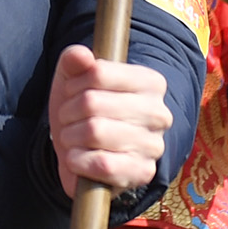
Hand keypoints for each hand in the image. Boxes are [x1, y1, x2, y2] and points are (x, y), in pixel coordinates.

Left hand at [48, 43, 173, 191]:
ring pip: (94, 132)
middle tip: (68, 120)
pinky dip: (78, 161)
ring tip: (73, 138)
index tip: (73, 93)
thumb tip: (80, 55)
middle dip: (68, 112)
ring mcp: (153, 145)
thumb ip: (74, 60)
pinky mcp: (142, 173)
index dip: (74, 84)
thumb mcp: (72, 79)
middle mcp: (159, 113)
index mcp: (150, 82)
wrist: (85, 155)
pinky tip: (78, 159)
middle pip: (92, 102)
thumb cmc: (82, 112)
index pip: (98, 72)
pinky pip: (102, 164)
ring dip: (70, 137)